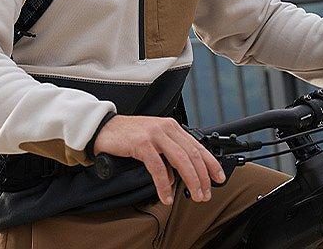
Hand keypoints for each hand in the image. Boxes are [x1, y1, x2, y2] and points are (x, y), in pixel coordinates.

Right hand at [92, 115, 224, 204]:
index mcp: (172, 127)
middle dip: (202, 177)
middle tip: (205, 194)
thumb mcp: (153, 141)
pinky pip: (158, 168)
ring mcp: (154, 134)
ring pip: (181, 160)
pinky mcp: (142, 143)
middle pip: (192, 154)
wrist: (103, 128)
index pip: (198, 146)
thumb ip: (167, 155)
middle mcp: (166, 128)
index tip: (219, 178)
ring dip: (190, 181)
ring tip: (194, 195)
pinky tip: (166, 195)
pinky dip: (164, 185)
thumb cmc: (127, 136)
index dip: (211, 163)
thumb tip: (176, 178)